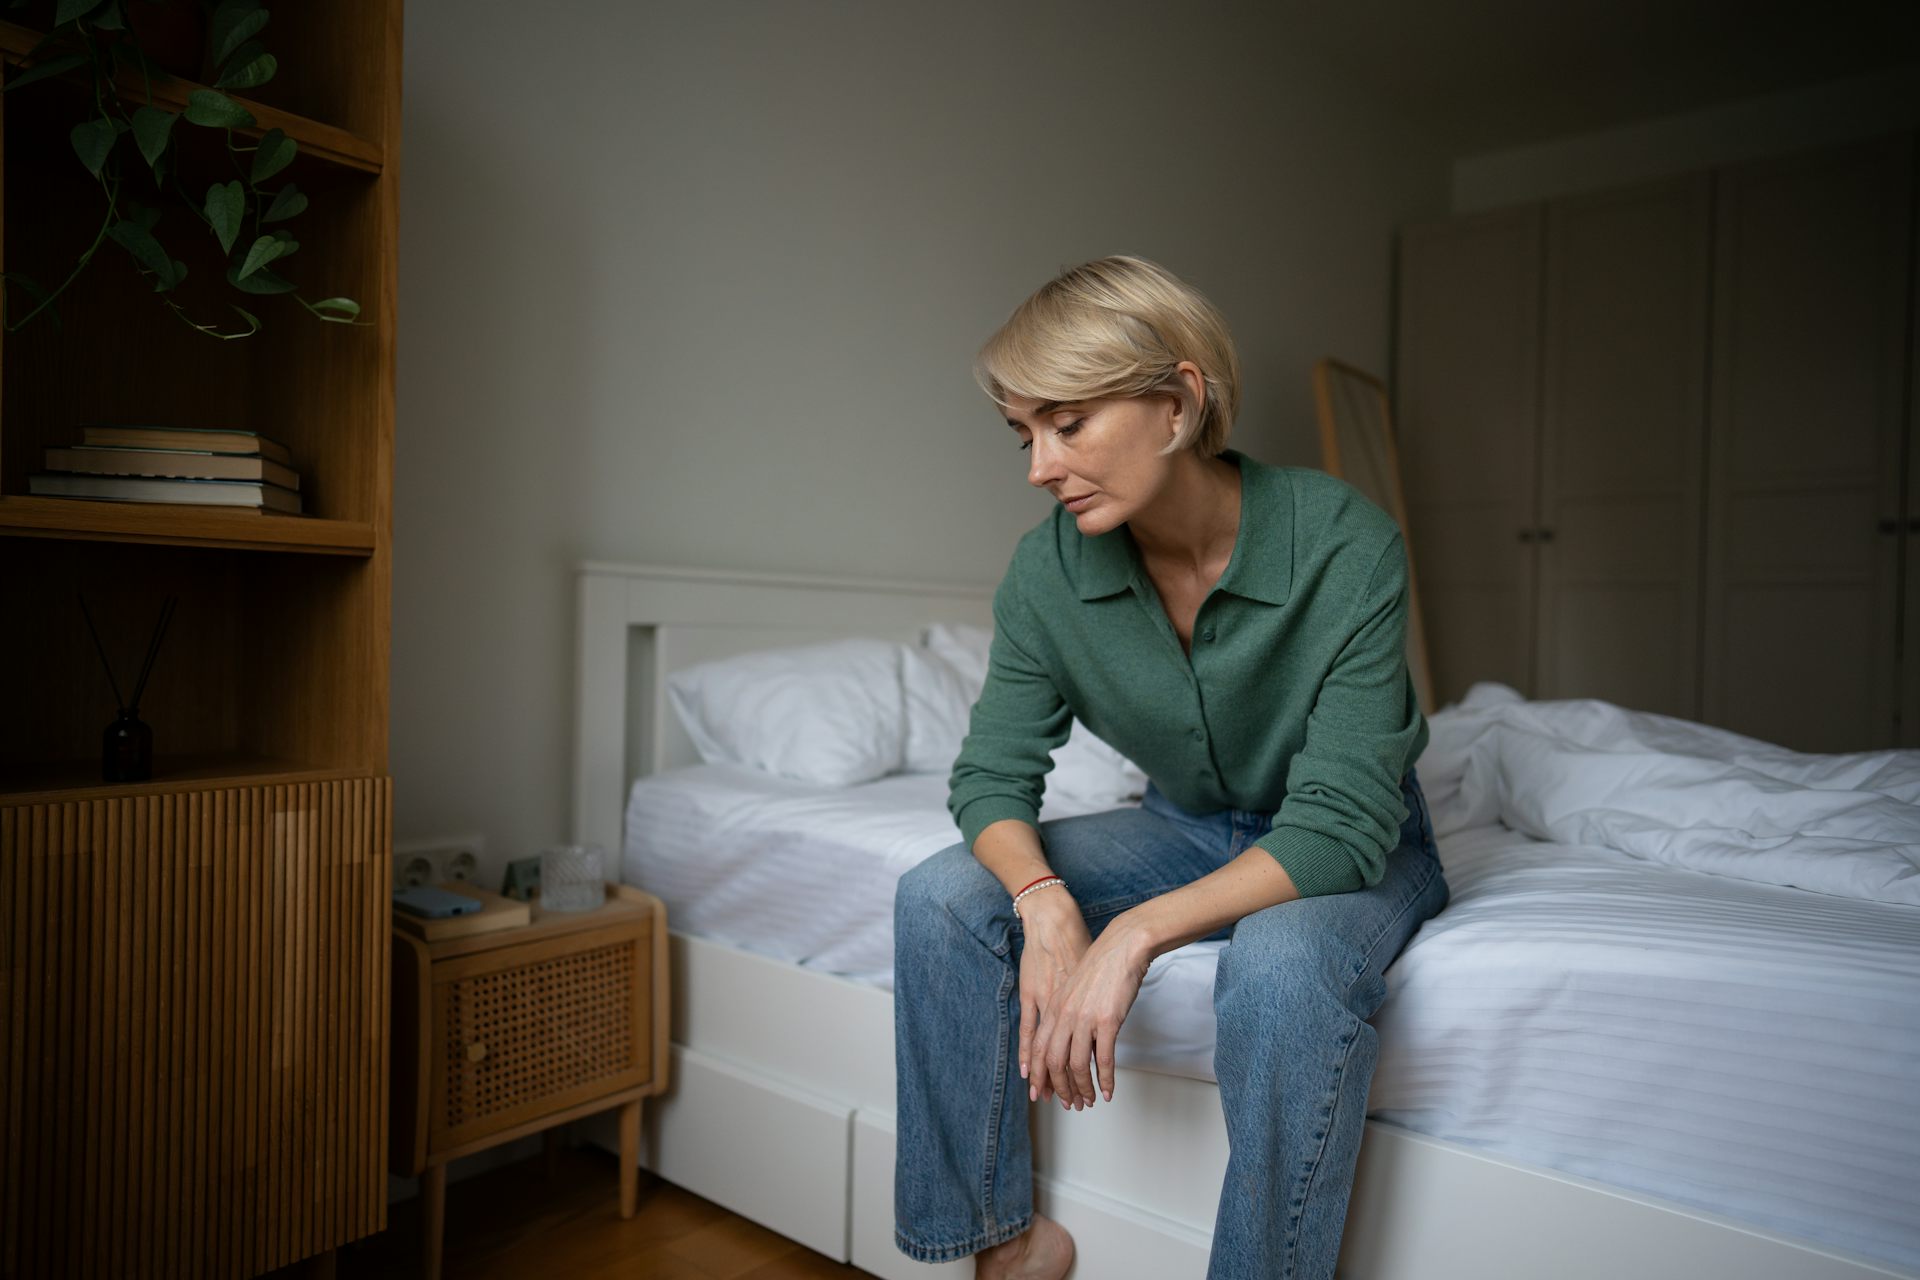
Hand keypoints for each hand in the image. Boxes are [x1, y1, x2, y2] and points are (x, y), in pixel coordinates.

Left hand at [1017, 895, 1090, 1099]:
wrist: (1121, 947)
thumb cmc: (1101, 967)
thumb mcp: (1073, 989)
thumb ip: (1066, 1014)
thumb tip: (1069, 1040)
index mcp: (1054, 1007)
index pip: (1039, 1049)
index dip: (1039, 1075)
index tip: (1040, 1093)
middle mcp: (1064, 1015)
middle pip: (1054, 1062)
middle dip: (1059, 1088)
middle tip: (1068, 1104)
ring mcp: (1084, 1018)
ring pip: (1076, 1065)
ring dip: (1082, 1088)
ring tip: (1088, 1101)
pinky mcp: (1107, 1020)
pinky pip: (1103, 1059)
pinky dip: (1104, 1080)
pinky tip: (1107, 1091)